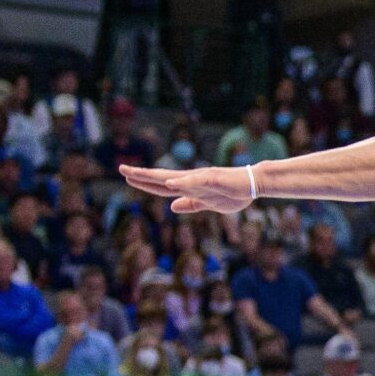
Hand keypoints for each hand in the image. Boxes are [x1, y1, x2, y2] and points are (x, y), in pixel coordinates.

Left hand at [122, 164, 256, 215]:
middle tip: (121, 169)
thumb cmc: (234, 193)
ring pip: (173, 177)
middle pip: (162, 178)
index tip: (128, 177)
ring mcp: (201, 178)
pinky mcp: (213, 179)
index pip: (162, 186)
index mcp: (189, 187)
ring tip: (136, 173)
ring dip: (154, 176)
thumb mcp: (208, 204)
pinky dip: (181, 182)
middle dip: (141, 175)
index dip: (145, 183)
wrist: (253, 184)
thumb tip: (171, 206)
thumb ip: (190, 205)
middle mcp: (191, 180)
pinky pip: (195, 181)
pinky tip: (168, 183)